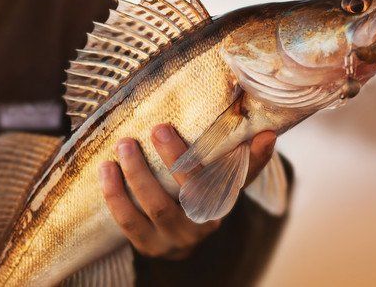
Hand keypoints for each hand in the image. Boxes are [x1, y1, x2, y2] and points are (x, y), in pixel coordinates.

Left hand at [98, 125, 275, 259]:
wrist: (177, 237)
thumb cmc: (199, 194)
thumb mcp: (220, 179)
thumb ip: (242, 158)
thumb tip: (269, 133)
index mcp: (222, 204)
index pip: (232, 179)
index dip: (240, 159)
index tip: (247, 133)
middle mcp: (202, 225)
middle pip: (190, 194)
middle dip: (173, 159)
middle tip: (157, 128)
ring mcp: (174, 239)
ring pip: (156, 208)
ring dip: (136, 175)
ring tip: (123, 145)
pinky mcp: (148, 246)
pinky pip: (129, 222)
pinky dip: (115, 196)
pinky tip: (106, 170)